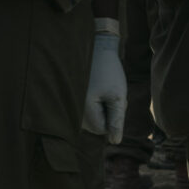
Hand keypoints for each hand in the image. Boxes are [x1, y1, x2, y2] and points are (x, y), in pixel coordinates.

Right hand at [81, 21, 125, 135]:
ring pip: (93, 117)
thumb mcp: (118, 95)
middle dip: (107, 111)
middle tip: (109, 90)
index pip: (102, 130)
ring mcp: (70, 104)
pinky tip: (96, 85)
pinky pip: (87, 108)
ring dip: (102, 106)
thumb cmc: (108, 70)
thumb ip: (117, 120)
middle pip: (97, 125)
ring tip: (102, 86)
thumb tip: (116, 142)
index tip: (114, 97)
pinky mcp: (71, 98)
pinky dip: (96, 100)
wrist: (94, 47)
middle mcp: (72, 109)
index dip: (113, 117)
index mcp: (83, 110)